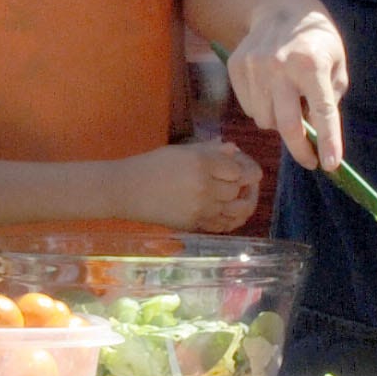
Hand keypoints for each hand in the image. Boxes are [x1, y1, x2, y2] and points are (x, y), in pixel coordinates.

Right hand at [125, 142, 261, 233]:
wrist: (127, 190)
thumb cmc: (152, 165)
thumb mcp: (180, 151)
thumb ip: (209, 150)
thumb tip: (233, 150)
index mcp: (201, 163)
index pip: (238, 169)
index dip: (245, 168)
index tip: (245, 167)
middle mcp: (205, 186)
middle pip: (238, 189)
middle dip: (246, 185)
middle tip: (248, 181)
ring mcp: (201, 208)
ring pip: (237, 210)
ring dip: (246, 204)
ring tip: (246, 198)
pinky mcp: (194, 224)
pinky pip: (223, 225)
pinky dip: (233, 220)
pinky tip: (233, 214)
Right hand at [228, 0, 348, 169]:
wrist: (278, 8)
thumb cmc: (315, 39)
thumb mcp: (336, 61)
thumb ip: (331, 95)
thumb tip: (316, 131)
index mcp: (311, 63)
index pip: (322, 111)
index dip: (328, 141)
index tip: (331, 164)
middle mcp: (280, 66)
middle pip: (287, 125)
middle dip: (300, 150)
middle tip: (309, 161)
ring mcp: (254, 67)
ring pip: (265, 121)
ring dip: (279, 123)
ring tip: (288, 105)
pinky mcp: (237, 68)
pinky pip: (250, 108)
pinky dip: (262, 108)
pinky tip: (270, 91)